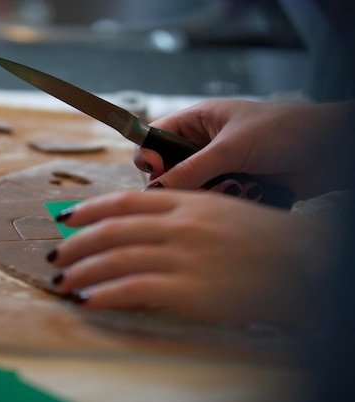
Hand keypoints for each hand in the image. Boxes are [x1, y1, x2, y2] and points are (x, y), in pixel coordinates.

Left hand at [47, 189, 334, 323]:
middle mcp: (178, 226)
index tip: (65, 217)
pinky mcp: (189, 290)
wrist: (305, 263)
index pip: (122, 202)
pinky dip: (104, 295)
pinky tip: (87, 301)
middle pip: (110, 231)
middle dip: (75, 244)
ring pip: (114, 259)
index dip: (88, 210)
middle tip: (55, 256)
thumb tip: (141, 225)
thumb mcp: (220, 211)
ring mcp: (181, 257)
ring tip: (61, 282)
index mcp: (185, 203)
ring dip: (81, 271)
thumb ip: (179, 214)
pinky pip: (133, 290)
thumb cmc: (264, 239)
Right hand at [134, 99, 351, 199]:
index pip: (156, 136)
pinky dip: (227, 200)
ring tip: (231, 188)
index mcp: (199, 121)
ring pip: (194, 188)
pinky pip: (217, 199)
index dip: (150, 155)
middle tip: (193, 189)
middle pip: (172, 168)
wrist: (332, 149)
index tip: (155, 174)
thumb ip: (193, 168)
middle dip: (180, 182)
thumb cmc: (285, 130)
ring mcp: (222, 165)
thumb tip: (158, 187)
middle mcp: (206, 144)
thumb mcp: (233, 146)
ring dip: (209, 192)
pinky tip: (246, 195)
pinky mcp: (237, 184)